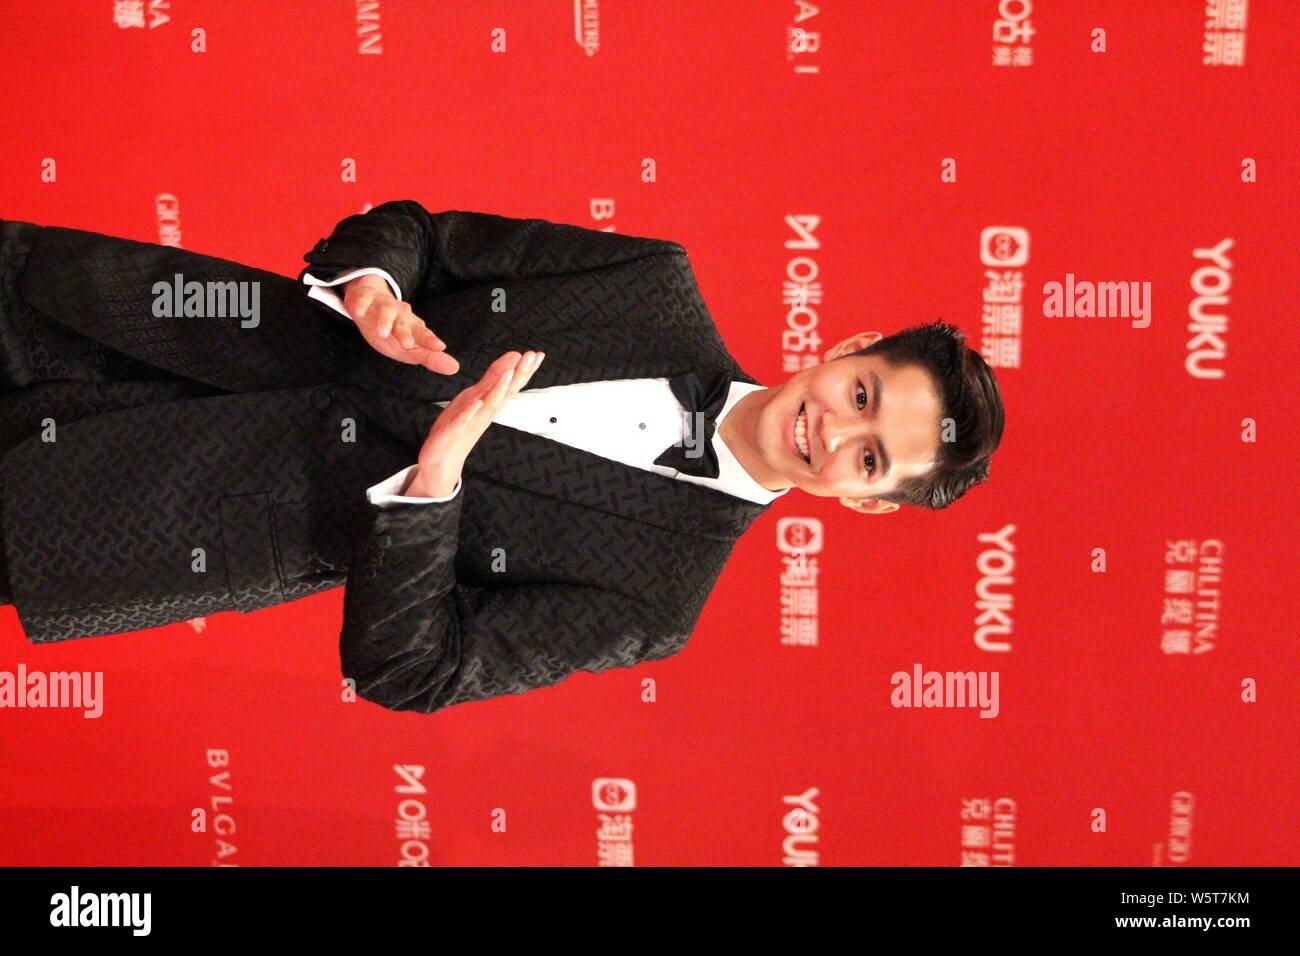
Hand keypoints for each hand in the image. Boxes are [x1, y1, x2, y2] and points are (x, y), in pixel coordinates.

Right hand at [343, 274, 459, 374]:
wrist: (371, 300)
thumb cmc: (393, 330)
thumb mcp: (409, 346)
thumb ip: (429, 358)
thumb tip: (454, 368)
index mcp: (412, 326)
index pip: (423, 334)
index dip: (430, 341)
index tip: (439, 347)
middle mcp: (400, 314)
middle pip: (404, 323)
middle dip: (405, 333)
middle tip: (407, 344)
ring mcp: (382, 305)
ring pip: (386, 310)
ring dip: (385, 320)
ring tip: (383, 332)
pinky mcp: (365, 299)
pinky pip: (363, 300)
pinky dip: (362, 305)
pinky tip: (360, 313)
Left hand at [406, 350, 544, 496]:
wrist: (444, 459)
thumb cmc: (460, 426)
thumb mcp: (476, 395)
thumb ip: (493, 378)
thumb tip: (512, 359)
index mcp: (490, 403)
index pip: (511, 384)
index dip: (525, 369)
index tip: (537, 355)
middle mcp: (486, 412)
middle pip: (506, 392)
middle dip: (519, 375)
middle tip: (531, 358)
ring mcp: (472, 422)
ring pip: (489, 405)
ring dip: (500, 390)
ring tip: (509, 374)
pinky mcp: (455, 431)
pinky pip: (465, 420)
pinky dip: (472, 412)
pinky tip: (478, 404)